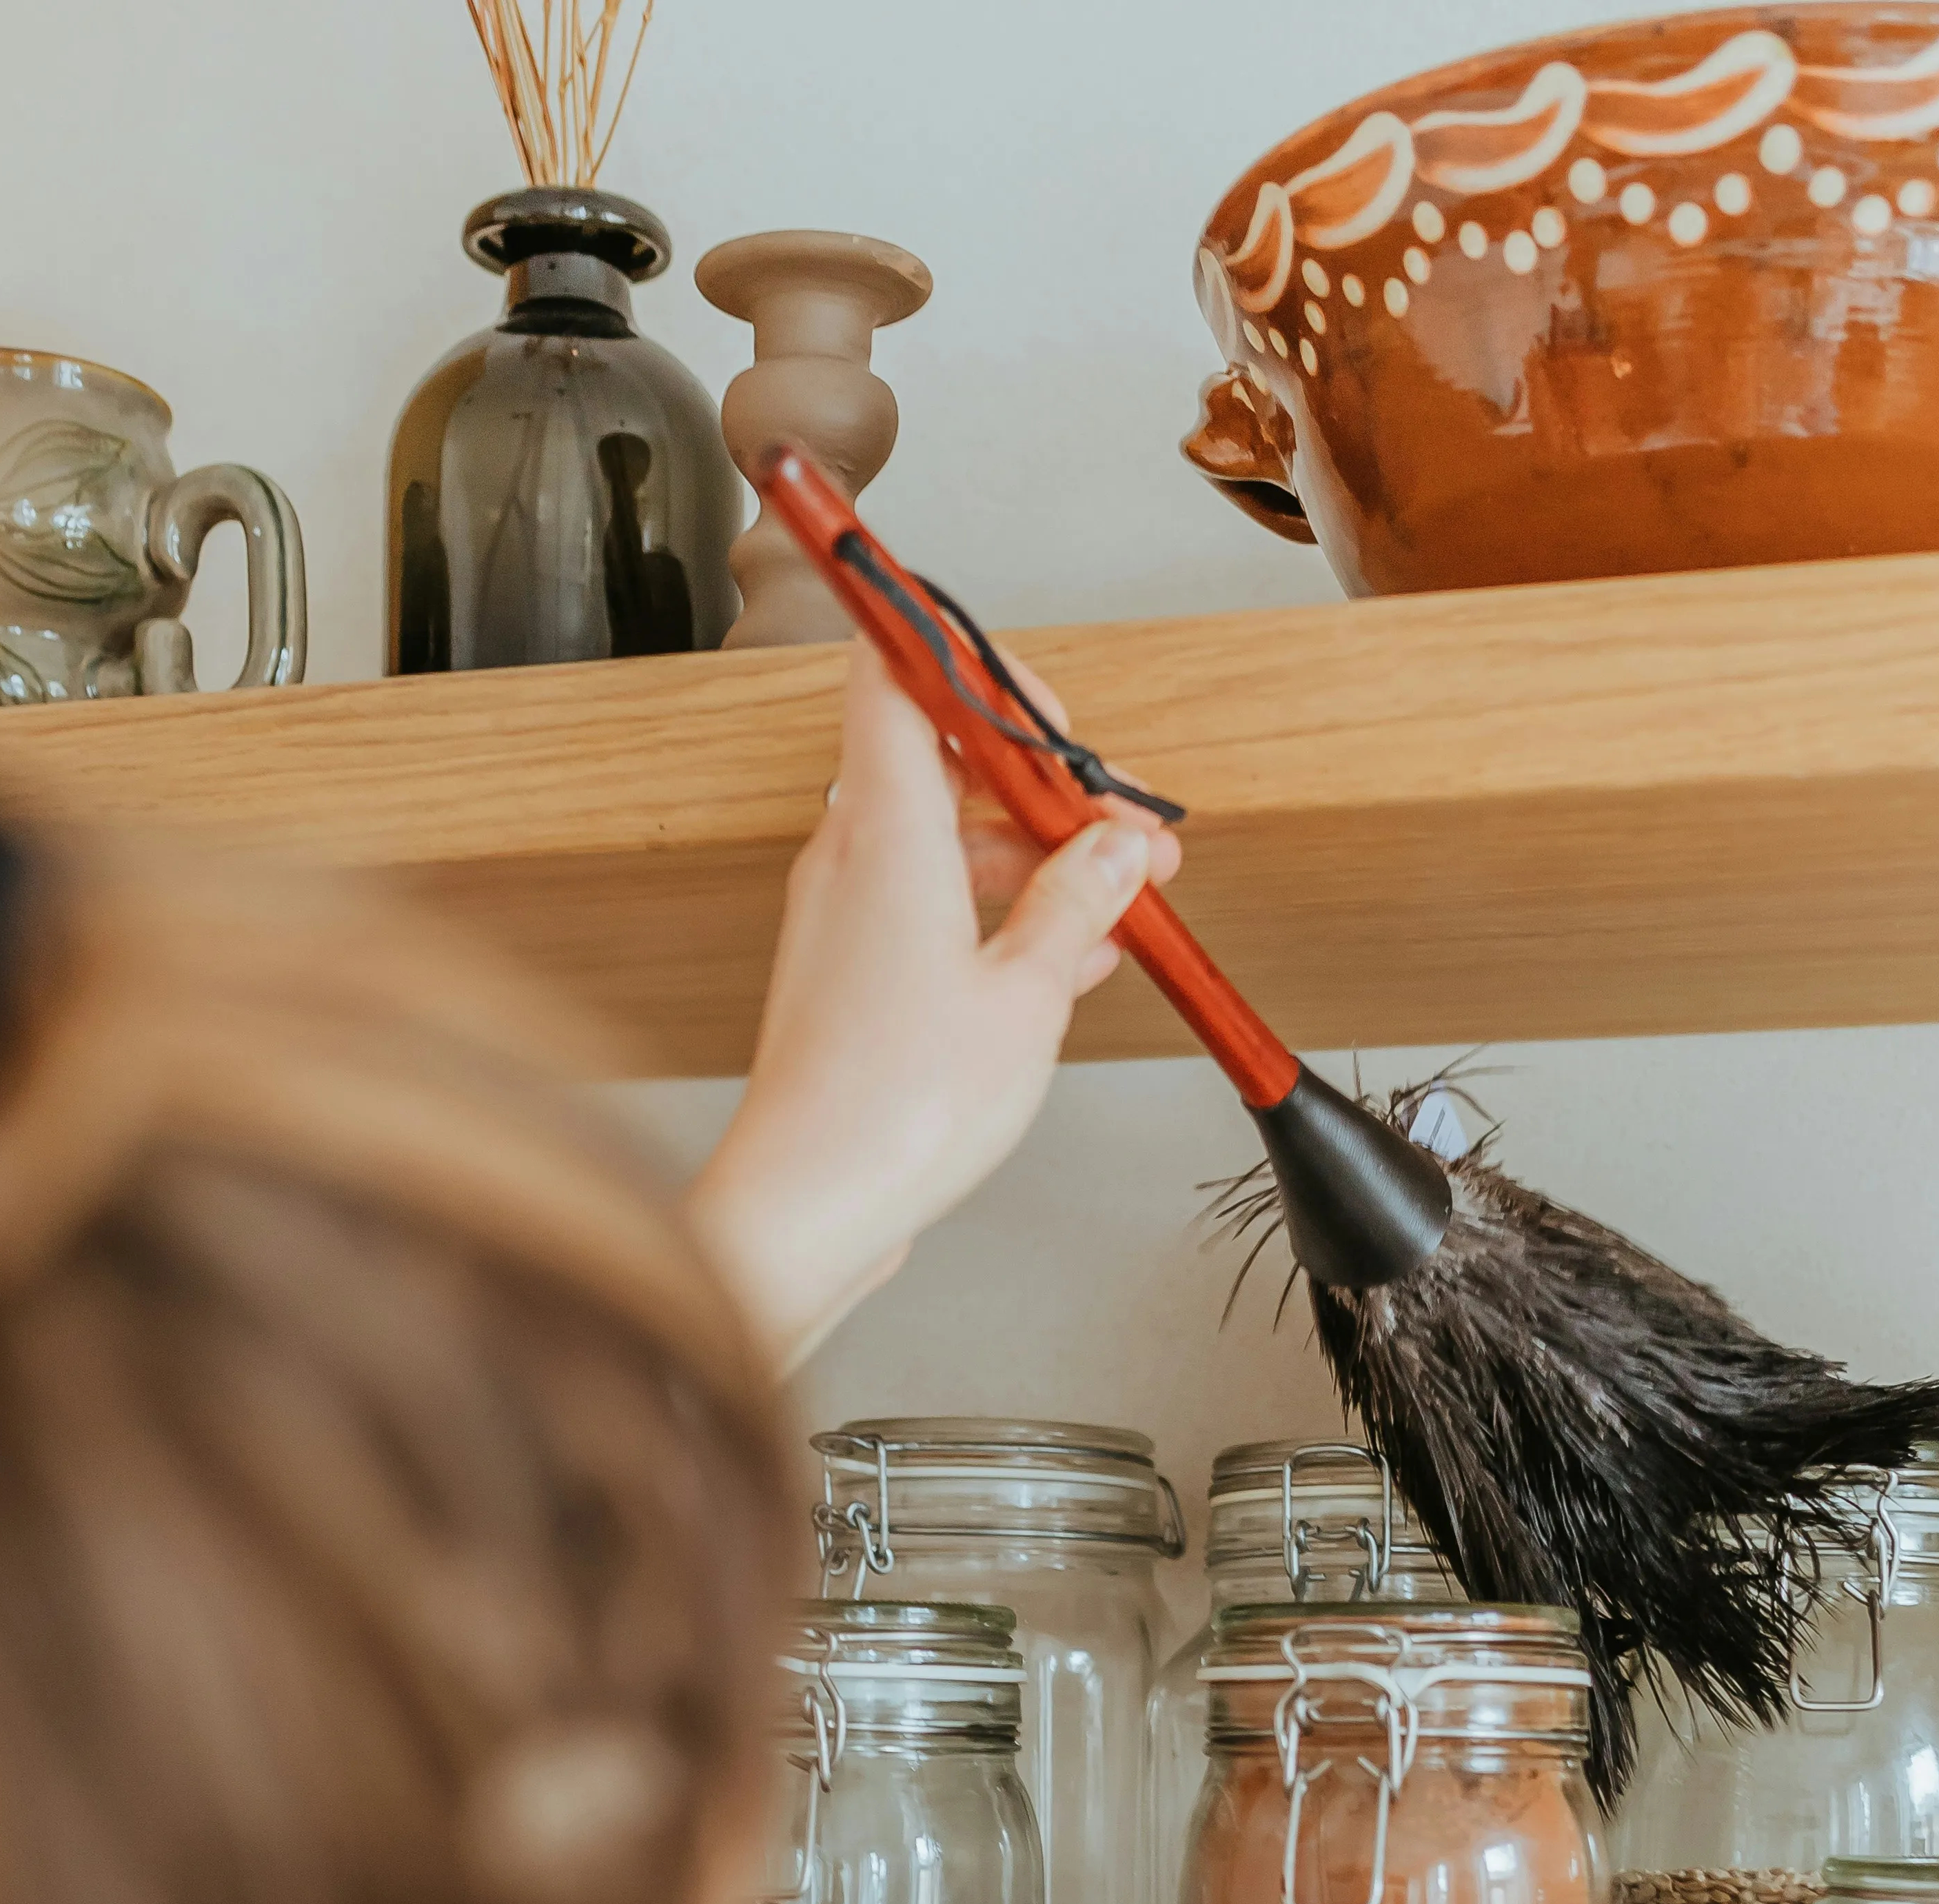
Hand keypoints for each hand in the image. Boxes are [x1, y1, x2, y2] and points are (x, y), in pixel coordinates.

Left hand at [687, 642, 1179, 1367]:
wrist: (811, 1204)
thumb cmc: (896, 1109)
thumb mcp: (1028, 994)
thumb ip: (1076, 901)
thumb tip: (1113, 846)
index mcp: (886, 828)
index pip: (897, 672)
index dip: (971, 663)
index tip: (1046, 705)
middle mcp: (850, 854)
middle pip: (946, 764)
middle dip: (1046, 790)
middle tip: (1127, 832)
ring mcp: (844, 912)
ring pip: (946, 843)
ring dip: (1035, 862)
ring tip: (1120, 905)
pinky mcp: (848, 969)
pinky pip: (930, 907)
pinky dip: (997, 915)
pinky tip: (1064, 959)